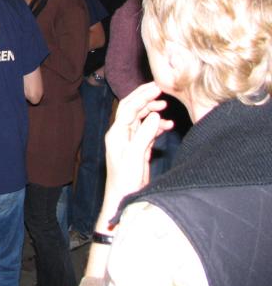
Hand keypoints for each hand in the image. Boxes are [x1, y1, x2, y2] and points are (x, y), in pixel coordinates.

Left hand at [99, 82, 173, 225]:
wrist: (123, 198)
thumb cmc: (125, 180)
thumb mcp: (136, 156)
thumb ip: (144, 134)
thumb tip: (155, 114)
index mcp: (117, 133)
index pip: (128, 107)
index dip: (142, 96)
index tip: (157, 88)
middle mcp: (121, 134)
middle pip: (133, 110)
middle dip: (146, 98)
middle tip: (162, 90)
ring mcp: (130, 141)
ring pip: (141, 119)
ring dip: (152, 111)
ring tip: (166, 106)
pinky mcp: (138, 149)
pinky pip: (147, 132)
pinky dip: (157, 126)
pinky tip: (168, 125)